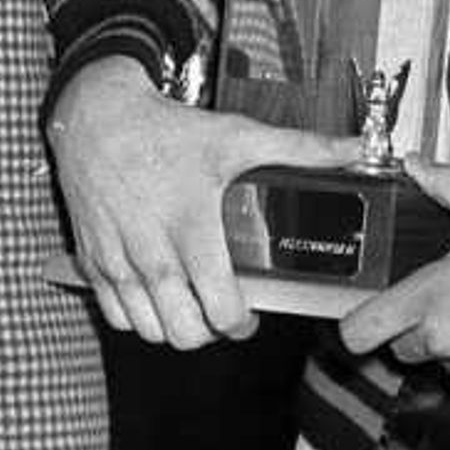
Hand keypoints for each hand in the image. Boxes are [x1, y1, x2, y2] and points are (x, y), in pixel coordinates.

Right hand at [42, 59, 360, 349]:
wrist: (95, 116)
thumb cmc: (167, 129)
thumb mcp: (236, 136)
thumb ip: (301, 148)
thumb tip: (357, 148)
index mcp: (191, 228)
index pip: (219, 308)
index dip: (241, 324)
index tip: (249, 313)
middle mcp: (151, 252)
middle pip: (183, 332)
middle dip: (210, 332)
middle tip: (222, 314)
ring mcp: (117, 261)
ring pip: (148, 331)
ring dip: (174, 329)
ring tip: (191, 308)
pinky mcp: (91, 261)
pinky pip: (114, 316)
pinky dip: (137, 319)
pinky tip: (155, 299)